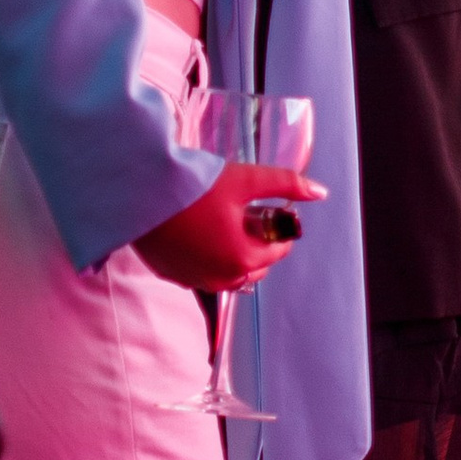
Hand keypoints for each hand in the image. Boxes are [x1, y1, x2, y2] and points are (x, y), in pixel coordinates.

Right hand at [137, 157, 328, 293]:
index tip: (267, 206)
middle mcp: (220, 278)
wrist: (140, 190)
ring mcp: (194, 280)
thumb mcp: (245, 179)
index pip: (279, 249)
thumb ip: (285, 184)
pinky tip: (197, 229)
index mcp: (243, 259)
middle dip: (255, 241)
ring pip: (228, 271)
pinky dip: (205, 255)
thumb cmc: (194, 185)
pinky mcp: (171, 275)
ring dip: (231, 250)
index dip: (278, 225)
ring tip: (220, 218)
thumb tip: (320, 191)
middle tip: (243, 210)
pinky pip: (200, 270)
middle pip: (255, 264)